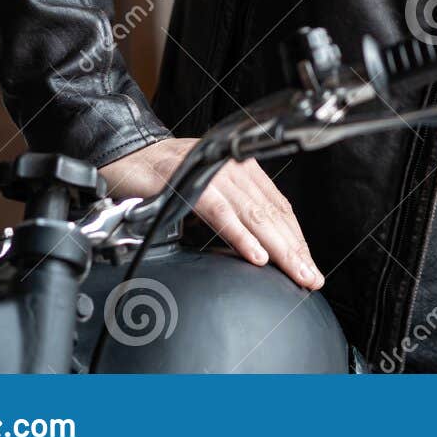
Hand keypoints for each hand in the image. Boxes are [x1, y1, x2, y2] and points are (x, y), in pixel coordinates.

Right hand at [99, 137, 324, 290]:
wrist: (125, 157)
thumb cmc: (165, 179)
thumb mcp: (208, 195)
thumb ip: (233, 213)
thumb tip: (258, 248)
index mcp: (243, 171)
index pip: (279, 209)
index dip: (297, 239)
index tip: (310, 266)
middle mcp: (234, 170)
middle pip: (273, 215)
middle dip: (296, 251)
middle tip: (312, 278)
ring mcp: (213, 174)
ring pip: (254, 215)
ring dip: (278, 249)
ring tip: (296, 273)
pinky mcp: (190, 183)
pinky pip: (220, 214)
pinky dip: (240, 237)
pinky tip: (256, 256)